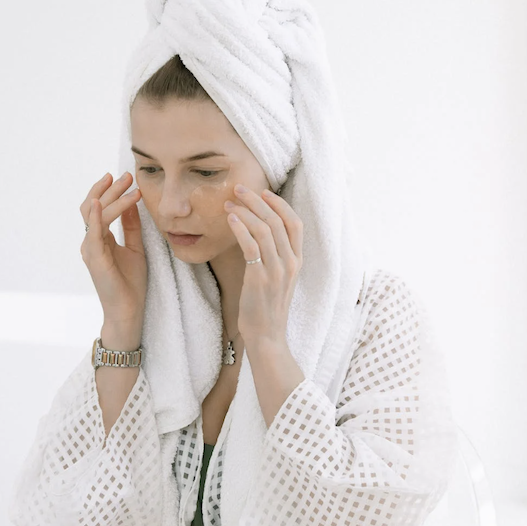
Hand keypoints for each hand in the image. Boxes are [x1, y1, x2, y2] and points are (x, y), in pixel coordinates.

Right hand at [80, 171, 146, 325]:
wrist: (128, 310)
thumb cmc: (131, 283)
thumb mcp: (135, 248)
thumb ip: (131, 227)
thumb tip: (133, 203)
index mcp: (99, 239)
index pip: (98, 208)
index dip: (108, 191)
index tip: (124, 177)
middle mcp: (91, 242)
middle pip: (93, 206)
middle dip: (110, 188)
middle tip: (127, 175)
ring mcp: (90, 249)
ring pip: (94, 215)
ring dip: (111, 197)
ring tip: (128, 184)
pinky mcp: (94, 258)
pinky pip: (92, 233)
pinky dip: (95, 216)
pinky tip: (99, 203)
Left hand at [224, 185, 302, 346]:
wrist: (267, 336)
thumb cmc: (267, 307)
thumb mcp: (278, 278)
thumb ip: (274, 256)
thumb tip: (258, 232)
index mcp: (297, 261)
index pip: (295, 223)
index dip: (280, 204)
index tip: (263, 193)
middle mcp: (290, 263)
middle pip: (277, 221)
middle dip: (257, 201)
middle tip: (239, 189)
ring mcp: (277, 270)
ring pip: (264, 229)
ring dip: (245, 212)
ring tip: (229, 204)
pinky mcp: (260, 278)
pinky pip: (251, 246)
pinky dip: (240, 228)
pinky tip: (230, 220)